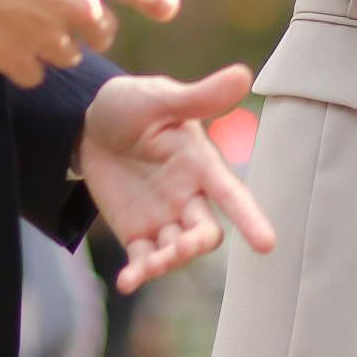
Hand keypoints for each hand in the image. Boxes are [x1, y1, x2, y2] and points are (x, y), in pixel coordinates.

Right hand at [0, 0, 180, 85]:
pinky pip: (33, 75)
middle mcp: (80, 4)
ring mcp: (50, 36)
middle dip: (89, 28)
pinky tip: (5, 46)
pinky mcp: (18, 60)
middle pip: (103, 33)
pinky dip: (23, 65)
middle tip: (61, 15)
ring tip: (24, 24)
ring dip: (55, 46)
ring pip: (69, 56)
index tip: (167, 9)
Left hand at [74, 61, 275, 291]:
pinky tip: (128, 282)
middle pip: (205, 231)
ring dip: (167, 262)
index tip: (267, 245)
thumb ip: (198, 97)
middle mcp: (188, 196)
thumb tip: (243, 74)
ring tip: (145, 268)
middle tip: (179, 247)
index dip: (250, 218)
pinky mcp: (136, 232)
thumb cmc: (132, 104)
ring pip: (176, 251)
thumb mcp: (160, 99)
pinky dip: (138, 274)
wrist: (88, 123)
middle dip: (197, 244)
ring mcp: (163, 217)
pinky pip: (142, 259)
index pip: (231, 194)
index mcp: (200, 165)